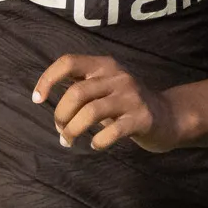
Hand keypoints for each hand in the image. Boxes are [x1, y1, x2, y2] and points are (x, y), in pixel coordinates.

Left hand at [34, 54, 185, 151]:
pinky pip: (113, 131)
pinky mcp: (142, 118)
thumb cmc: (127, 104)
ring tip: (68, 141)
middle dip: (61, 115)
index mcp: (104, 65)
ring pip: (91, 112)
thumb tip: (43, 94)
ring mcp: (131, 97)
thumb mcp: (105, 86)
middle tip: (60, 130)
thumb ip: (80, 85)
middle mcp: (118, 77)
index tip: (37, 99)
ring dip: (73, 130)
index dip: (47, 79)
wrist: (169, 116)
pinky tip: (95, 145)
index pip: (68, 62)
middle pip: (76, 92)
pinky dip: (98, 141)